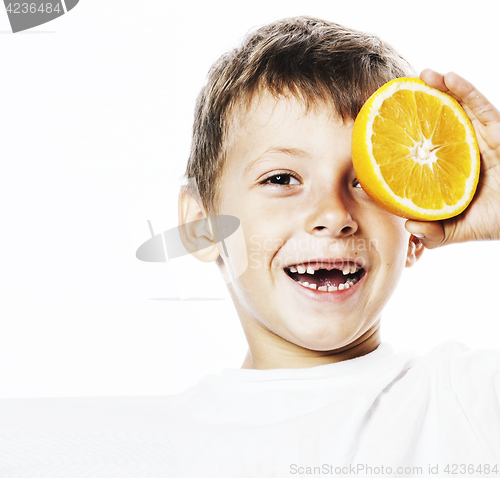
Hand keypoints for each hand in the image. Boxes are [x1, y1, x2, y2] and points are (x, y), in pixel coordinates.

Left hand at [405, 69, 499, 247]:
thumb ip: (434, 232)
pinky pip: (482, 108)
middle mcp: (463, 150)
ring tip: (423, 75)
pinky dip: (466, 91)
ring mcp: (481, 139)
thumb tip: (408, 226)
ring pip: (459, 108)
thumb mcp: (456, 230)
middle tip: (400, 91)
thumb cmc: (494, 222)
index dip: (411, 134)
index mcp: (450, 168)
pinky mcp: (499, 133)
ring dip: (442, 88)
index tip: (387, 124)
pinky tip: (450, 78)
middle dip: (422, 105)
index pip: (427, 147)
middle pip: (440, 122)